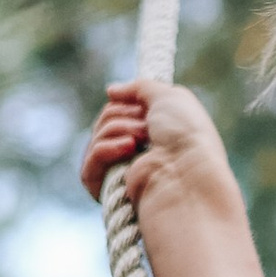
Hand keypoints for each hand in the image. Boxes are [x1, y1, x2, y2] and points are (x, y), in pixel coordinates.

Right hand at [79, 78, 228, 215]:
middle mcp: (138, 151)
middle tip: (146, 128)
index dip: (127, 102)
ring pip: (96, 137)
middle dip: (123, 116)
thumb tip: (111, 90)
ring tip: (139, 141)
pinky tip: (127, 149)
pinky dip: (103, 150)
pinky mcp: (108, 189)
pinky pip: (89, 163)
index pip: (120, 108)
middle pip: (106, 119)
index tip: (143, 106)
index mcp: (153, 132)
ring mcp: (122, 171)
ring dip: (117, 130)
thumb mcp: (168, 96)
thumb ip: (139, 87)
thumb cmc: (185, 134)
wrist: (186, 172)